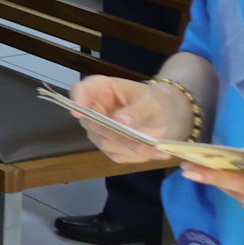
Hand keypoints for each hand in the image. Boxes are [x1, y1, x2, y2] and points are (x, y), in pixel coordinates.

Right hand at [66, 73, 184, 164]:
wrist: (166, 118)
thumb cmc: (156, 102)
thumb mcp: (153, 102)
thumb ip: (138, 111)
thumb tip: (120, 121)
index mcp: (101, 89)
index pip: (80, 90)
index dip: (77, 99)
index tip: (78, 112)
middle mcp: (94, 110)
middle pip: (91, 123)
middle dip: (116, 133)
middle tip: (142, 140)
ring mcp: (99, 131)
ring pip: (104, 142)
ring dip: (129, 146)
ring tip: (154, 145)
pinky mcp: (109, 148)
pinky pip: (117, 155)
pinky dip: (136, 155)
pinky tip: (153, 151)